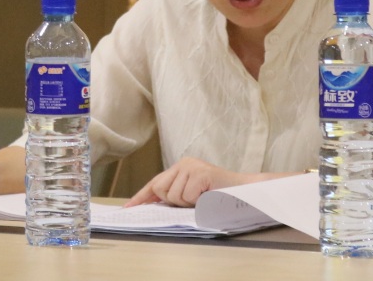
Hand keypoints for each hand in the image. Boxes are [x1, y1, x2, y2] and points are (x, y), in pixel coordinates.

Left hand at [124, 157, 245, 207]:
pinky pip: (187, 196)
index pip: (155, 182)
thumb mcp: (192, 193)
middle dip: (173, 201)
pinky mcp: (200, 173)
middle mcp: (184, 163)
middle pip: (160, 189)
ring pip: (173, 195)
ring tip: (202, 197)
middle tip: (193, 199)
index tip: (128, 208)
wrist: (243, 190)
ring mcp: (192, 166)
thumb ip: (175, 194)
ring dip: (187, 203)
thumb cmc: (218, 195)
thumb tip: (153, 204)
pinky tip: (207, 195)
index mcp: (180, 167)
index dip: (141, 196)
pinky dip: (197, 202)